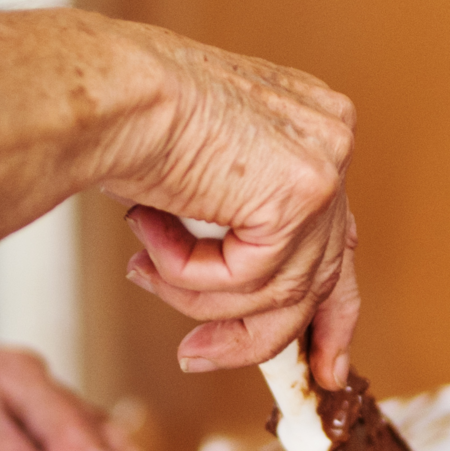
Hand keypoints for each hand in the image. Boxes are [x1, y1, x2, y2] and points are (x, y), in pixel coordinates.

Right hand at [95, 29, 361, 387]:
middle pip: (323, 275)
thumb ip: (242, 219)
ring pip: (275, 290)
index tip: (322, 366)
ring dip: (194, 297)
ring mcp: (325, 166)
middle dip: (268, 337)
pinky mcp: (301, 194)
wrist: (110, 85)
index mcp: (311, 128)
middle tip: (204, 358)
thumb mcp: (201, 174)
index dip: (330, 312)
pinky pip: (245, 279)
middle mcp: (331, 142)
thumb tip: (248, 286)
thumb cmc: (129, 112)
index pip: (339, 238)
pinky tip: (147, 232)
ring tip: (140, 268)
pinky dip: (186, 273)